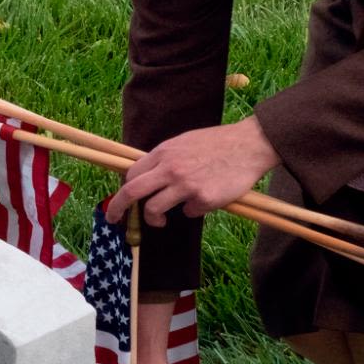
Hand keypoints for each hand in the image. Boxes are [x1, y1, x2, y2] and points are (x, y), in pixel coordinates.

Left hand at [107, 117, 279, 224]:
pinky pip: (189, 213)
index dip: (122, 190)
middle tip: (114, 220)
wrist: (249, 145)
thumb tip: (147, 177)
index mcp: (164, 152)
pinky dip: (193, 209)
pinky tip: (206, 198)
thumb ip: (165, 159)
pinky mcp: (204, 199)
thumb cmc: (217, 143)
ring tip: (162, 220)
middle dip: (117, 208)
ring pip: (154, 210)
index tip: (119, 202)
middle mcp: (171, 168)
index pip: (131, 174)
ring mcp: (186, 185)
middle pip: (132, 192)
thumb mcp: (184, 142)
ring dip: (155, 218)